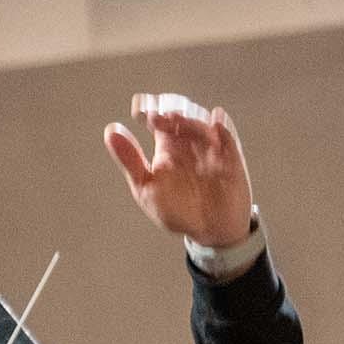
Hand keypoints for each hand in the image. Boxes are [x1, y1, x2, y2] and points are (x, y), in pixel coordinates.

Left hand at [103, 95, 253, 246]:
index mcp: (168, 144)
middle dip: (170, 113)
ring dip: (190, 120)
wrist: (209, 233)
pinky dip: (223, 131)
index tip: (139, 111)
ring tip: (178, 119)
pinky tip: (216, 122)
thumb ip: (130, 161)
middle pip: (181, 114)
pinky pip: (229, 141)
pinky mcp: (232, 160)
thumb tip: (111, 130)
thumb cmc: (177, 211)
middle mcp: (189, 141)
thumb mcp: (147, 189)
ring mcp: (212, 149)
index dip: (148, 110)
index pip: (158, 117)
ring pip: (202, 124)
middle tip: (157, 118)